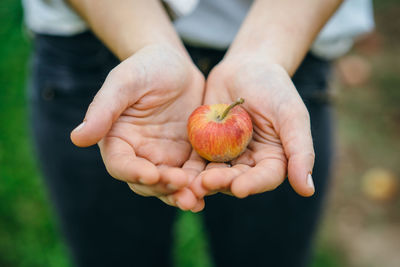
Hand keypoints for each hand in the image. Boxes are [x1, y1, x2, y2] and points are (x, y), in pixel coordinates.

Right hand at [71, 44, 204, 210]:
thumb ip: (103, 109)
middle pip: (147, 181)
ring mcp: (164, 157)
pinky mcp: (186, 155)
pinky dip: (200, 183)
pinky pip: (192, 174)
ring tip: (197, 200)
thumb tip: (77, 138)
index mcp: (118, 140)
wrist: (176, 65)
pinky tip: (213, 187)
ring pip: (170, 184)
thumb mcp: (124, 82)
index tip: (152, 175)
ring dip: (182, 194)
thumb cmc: (145, 67)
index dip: (134, 172)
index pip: (121, 164)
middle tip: (182, 189)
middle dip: (163, 188)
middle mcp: (139, 154)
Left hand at [190, 56, 314, 199]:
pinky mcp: (206, 148)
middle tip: (205, 184)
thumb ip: (300, 150)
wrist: (245, 68)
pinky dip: (188, 167)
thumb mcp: (291, 115)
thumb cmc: (274, 88)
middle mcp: (249, 163)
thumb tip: (308, 190)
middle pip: (236, 179)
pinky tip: (177, 170)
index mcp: (273, 160)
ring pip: (214, 174)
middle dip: (221, 183)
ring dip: (201, 181)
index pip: (265, 177)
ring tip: (188, 183)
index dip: (253, 184)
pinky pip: (196, 160)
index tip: (240, 188)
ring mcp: (226, 156)